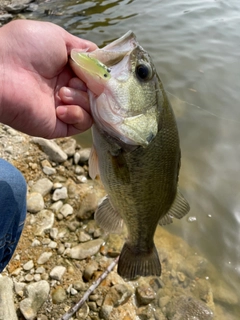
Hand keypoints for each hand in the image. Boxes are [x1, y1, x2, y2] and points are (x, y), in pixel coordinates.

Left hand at [0, 20, 96, 137]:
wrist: (2, 73)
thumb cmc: (25, 50)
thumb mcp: (57, 36)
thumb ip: (81, 47)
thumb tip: (98, 56)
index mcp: (66, 68)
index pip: (93, 75)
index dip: (99, 73)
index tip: (99, 70)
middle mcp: (66, 87)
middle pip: (96, 92)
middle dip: (93, 86)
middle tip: (78, 80)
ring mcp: (63, 107)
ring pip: (92, 108)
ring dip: (82, 98)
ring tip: (62, 92)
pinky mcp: (60, 125)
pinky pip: (83, 123)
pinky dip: (78, 114)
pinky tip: (60, 106)